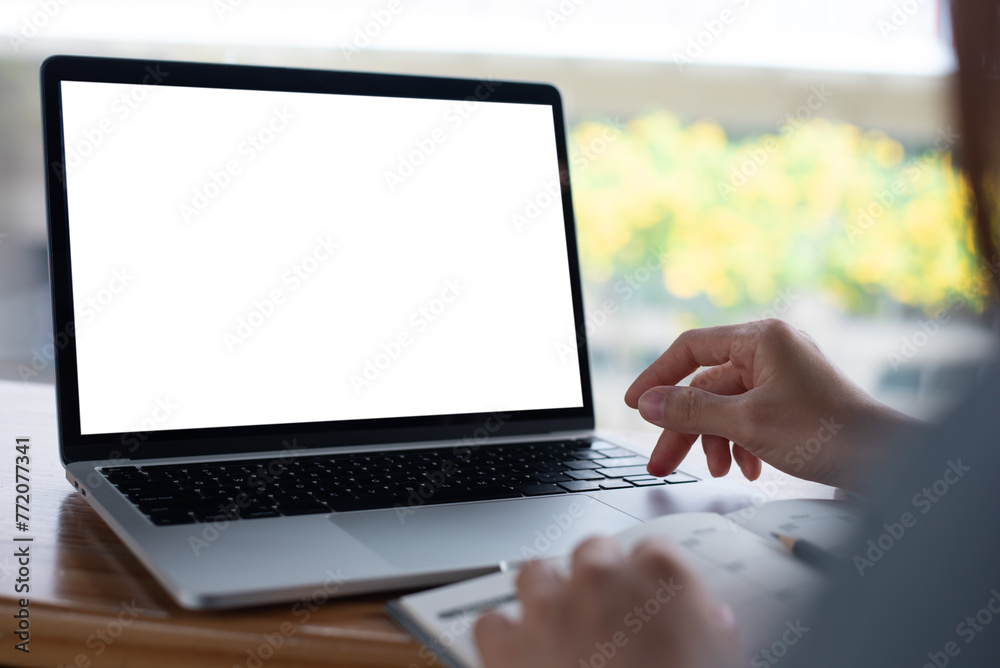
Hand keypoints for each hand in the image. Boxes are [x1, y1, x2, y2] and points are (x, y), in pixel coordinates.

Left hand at [474, 536, 741, 667]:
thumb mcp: (722, 661)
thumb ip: (713, 632)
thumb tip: (713, 623)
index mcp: (662, 577)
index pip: (655, 551)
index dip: (652, 578)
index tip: (652, 595)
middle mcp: (601, 579)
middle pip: (593, 551)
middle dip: (597, 578)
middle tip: (607, 613)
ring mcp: (549, 607)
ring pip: (536, 572)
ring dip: (545, 593)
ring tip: (557, 622)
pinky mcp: (508, 645)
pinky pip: (491, 622)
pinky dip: (501, 635)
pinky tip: (516, 650)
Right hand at [624, 319, 919, 490]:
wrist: (888, 462)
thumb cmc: (827, 434)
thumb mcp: (745, 424)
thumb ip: (690, 411)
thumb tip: (647, 403)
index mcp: (760, 338)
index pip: (690, 348)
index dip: (656, 377)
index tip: (633, 404)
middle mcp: (771, 349)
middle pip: (705, 384)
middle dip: (683, 427)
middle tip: (661, 461)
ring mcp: (783, 374)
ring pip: (726, 405)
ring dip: (715, 440)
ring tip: (718, 471)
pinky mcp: (792, 400)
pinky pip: (749, 415)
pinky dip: (740, 443)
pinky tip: (746, 468)